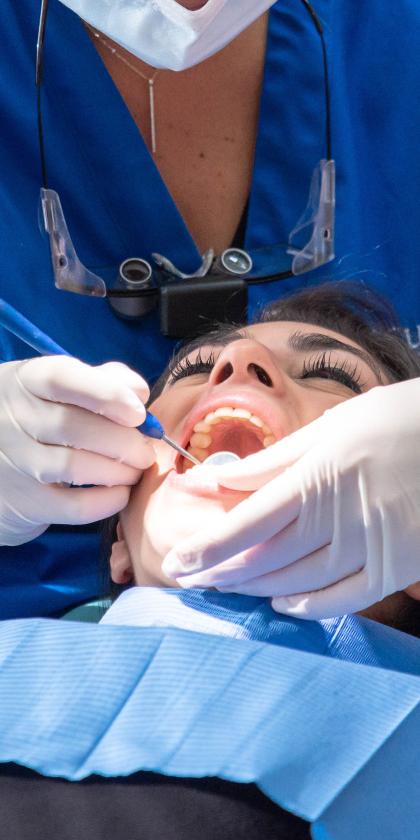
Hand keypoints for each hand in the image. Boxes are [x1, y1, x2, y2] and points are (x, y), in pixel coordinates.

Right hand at [0, 356, 155, 544]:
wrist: (4, 467)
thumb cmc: (46, 417)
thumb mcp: (64, 389)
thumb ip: (104, 380)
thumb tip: (139, 391)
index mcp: (27, 381)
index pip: (60, 377)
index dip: (105, 392)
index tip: (138, 412)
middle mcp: (13, 418)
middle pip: (72, 426)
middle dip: (123, 441)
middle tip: (145, 451)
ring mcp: (15, 462)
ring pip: (73, 466)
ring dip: (119, 471)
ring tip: (135, 471)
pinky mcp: (24, 502)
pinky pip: (73, 506)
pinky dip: (107, 501)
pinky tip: (121, 493)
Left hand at [162, 379, 419, 618]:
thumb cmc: (394, 420)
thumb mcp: (331, 427)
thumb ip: (274, 461)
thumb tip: (218, 478)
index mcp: (317, 479)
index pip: (248, 524)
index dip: (208, 546)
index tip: (177, 560)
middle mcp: (339, 520)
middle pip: (265, 558)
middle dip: (220, 571)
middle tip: (186, 578)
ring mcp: (371, 548)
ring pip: (298, 581)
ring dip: (253, 587)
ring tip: (222, 586)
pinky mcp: (397, 566)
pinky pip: (345, 598)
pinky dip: (308, 605)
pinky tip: (280, 603)